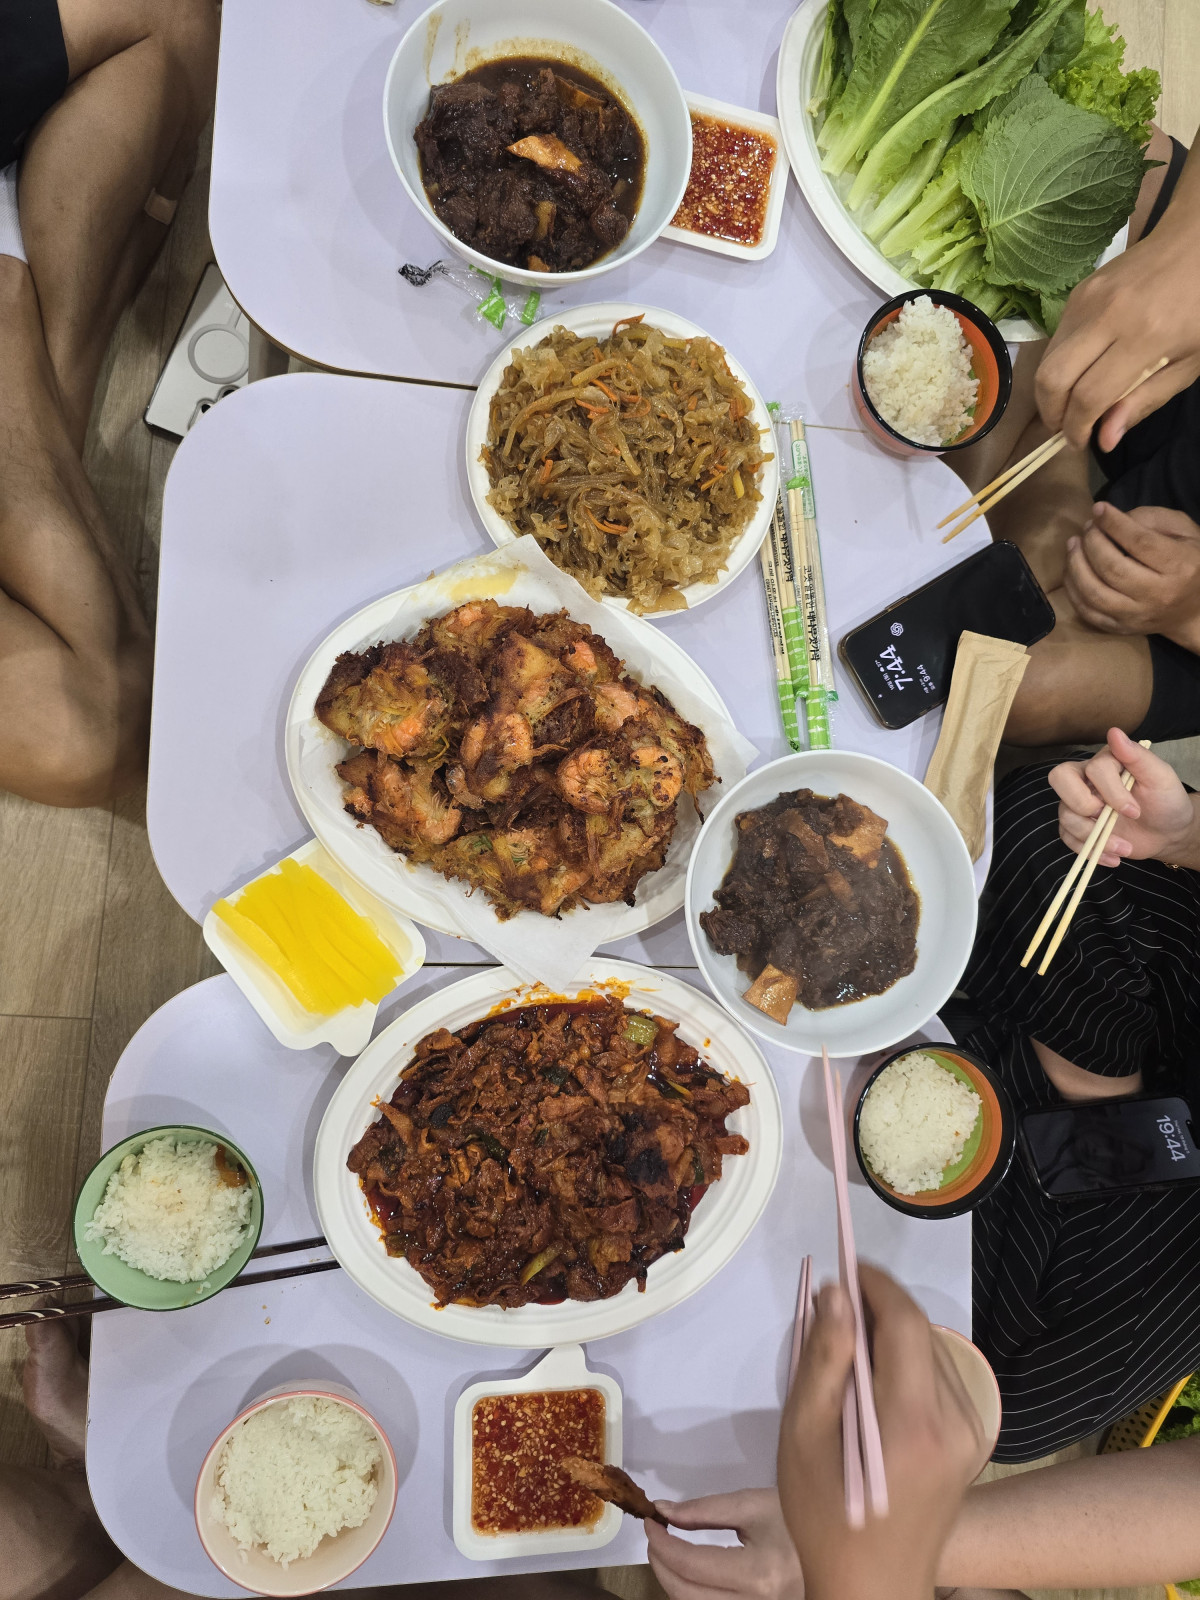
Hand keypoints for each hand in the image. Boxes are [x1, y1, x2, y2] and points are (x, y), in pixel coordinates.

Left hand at [645, 1489, 803, 1599]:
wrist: (834, 1545)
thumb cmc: (796, 1519)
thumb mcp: (752, 1505)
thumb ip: (705, 1510)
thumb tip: (663, 1511)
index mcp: (759, 1573)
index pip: (691, 1564)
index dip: (661, 1542)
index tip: (650, 1521)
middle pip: (687, 1595)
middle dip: (661, 1564)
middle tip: (655, 1538)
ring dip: (673, 1583)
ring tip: (669, 1554)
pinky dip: (692, 1595)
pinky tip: (690, 1574)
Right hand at [777, 1268, 982, 1599]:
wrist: (873, 1589)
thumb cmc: (826, 1517)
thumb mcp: (805, 1435)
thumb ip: (824, 1359)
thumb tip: (837, 1292)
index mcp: (913, 1420)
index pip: (905, 1322)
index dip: (876, 1284)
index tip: (843, 1269)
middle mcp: (955, 1422)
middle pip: (921, 1333)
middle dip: (879, 1309)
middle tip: (834, 1313)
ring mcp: (971, 1436)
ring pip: (934, 1353)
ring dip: (894, 1338)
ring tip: (849, 1357)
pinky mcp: (972, 1446)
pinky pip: (942, 1381)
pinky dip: (909, 1366)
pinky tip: (877, 1390)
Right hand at [1036, 206, 1199, 451]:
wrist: (1195, 242)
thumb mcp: (1190, 363)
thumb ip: (1147, 400)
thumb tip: (1105, 438)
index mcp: (1144, 338)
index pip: (1089, 396)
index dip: (1078, 428)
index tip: (1081, 441)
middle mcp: (1107, 317)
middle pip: (1052, 379)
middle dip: (1051, 414)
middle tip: (1065, 427)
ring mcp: (1087, 300)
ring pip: (1047, 361)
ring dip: (1051, 392)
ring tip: (1071, 404)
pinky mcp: (1078, 292)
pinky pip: (1056, 341)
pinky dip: (1060, 365)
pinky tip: (1080, 371)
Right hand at [1049, 727, 1195, 867]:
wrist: (1168, 833)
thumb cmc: (1166, 801)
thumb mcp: (1160, 777)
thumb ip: (1137, 756)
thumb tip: (1115, 732)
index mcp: (1106, 762)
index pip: (1093, 769)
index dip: (1111, 792)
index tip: (1135, 810)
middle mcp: (1087, 780)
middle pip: (1059, 779)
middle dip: (1081, 804)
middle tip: (1105, 818)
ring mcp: (1079, 805)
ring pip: (1064, 815)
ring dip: (1093, 837)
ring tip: (1123, 848)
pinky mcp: (1078, 828)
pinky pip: (1067, 838)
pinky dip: (1090, 851)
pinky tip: (1113, 857)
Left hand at [1063, 502, 1199, 647]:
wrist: (1195, 611)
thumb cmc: (1190, 564)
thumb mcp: (1185, 533)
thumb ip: (1153, 519)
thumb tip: (1114, 519)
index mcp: (1179, 567)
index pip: (1140, 543)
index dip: (1114, 523)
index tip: (1098, 508)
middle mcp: (1158, 595)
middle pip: (1113, 567)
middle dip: (1092, 542)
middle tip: (1087, 527)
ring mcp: (1137, 616)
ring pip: (1095, 593)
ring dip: (1076, 565)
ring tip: (1073, 544)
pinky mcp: (1121, 629)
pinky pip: (1088, 612)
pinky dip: (1073, 590)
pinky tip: (1071, 570)